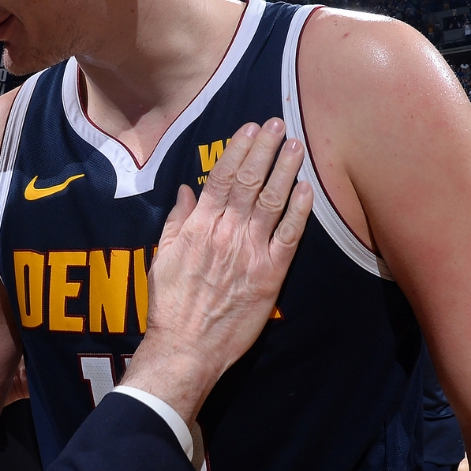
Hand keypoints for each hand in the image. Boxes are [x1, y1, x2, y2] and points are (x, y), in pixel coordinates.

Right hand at [121, 119, 311, 423]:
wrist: (186, 346)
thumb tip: (187, 191)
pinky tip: (306, 189)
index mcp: (200, 226)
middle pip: (250, 181)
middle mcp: (227, 232)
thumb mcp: (164, 257)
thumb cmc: (171, 305)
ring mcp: (250, 252)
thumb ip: (177, 221)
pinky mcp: (270, 275)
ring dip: (285, 170)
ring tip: (295, 145)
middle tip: (277, 123)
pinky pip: (289, 236)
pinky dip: (299, 211)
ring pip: (272, 201)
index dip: (238, 149)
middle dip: (264, 149)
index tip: (249, 129)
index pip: (222, 177)